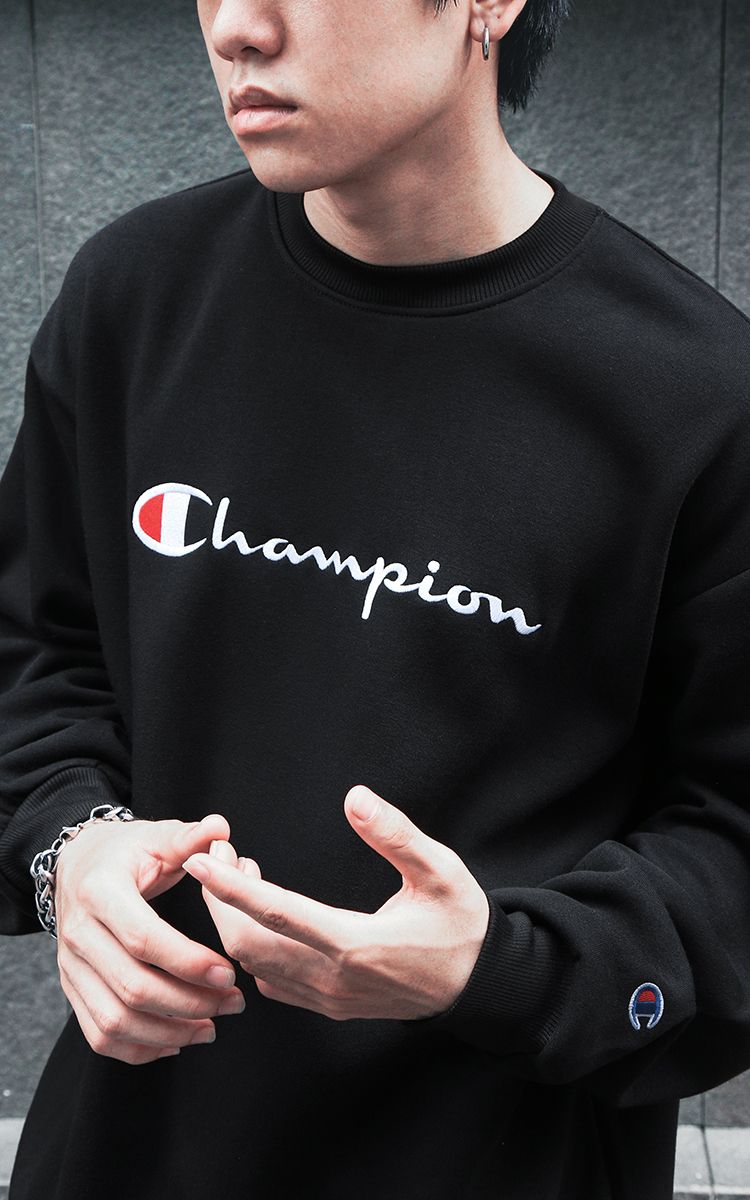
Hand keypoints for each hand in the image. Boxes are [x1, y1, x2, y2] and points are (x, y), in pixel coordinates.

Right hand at [54, 813, 246, 1064]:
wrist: (77, 865)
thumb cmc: (125, 851)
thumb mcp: (155, 836)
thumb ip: (189, 838)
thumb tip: (220, 828)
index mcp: (100, 892)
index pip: (143, 938)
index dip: (188, 961)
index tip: (229, 973)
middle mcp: (79, 934)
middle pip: (132, 987)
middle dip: (189, 1003)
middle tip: (233, 1002)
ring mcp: (71, 967)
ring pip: (114, 1021)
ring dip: (168, 1032)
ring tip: (212, 1027)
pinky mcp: (72, 989)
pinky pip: (99, 1035)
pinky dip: (138, 1048)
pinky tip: (176, 1041)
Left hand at [183, 787, 489, 1021]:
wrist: (479, 985)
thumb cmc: (461, 924)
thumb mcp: (441, 871)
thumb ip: (397, 835)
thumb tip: (355, 797)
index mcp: (354, 944)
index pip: (275, 913)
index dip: (229, 887)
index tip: (199, 861)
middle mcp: (332, 978)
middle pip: (247, 944)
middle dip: (220, 900)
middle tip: (219, 854)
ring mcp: (328, 998)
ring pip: (254, 965)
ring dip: (234, 921)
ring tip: (242, 874)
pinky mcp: (329, 1006)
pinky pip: (272, 982)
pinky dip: (252, 948)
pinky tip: (262, 915)